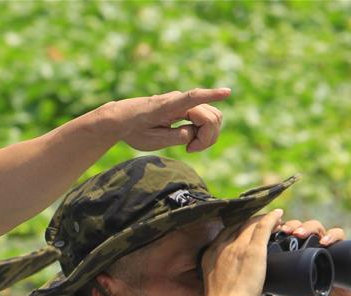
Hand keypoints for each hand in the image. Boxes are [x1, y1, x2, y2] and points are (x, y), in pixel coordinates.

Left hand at [104, 88, 229, 152]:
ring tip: (189, 147)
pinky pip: (205, 118)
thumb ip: (175, 137)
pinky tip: (190, 141)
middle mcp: (179, 100)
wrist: (122, 119)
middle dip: (208, 136)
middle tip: (190, 150)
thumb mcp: (152, 141)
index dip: (211, 95)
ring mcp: (184, 102)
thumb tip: (193, 134)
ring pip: (212, 117)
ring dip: (207, 134)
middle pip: (211, 116)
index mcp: (168, 106)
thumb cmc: (134, 130)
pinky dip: (203, 131)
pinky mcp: (186, 107)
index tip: (228, 92)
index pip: (193, 97)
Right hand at [201, 209, 283, 295]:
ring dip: (264, 220)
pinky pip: (263, 227)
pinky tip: (279, 215)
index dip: (239, 228)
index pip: (227, 232)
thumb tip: (234, 277)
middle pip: (239, 225)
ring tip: (276, 222)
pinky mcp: (253, 250)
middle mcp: (223, 245)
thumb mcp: (215, 283)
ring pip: (252, 224)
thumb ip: (223, 274)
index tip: (248, 230)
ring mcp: (238, 246)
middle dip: (252, 222)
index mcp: (211, 253)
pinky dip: (271, 218)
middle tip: (265, 224)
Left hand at [278, 219, 350, 295]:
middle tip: (287, 231)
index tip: (273, 233)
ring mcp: (328, 246)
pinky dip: (332, 235)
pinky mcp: (344, 249)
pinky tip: (325, 242)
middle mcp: (313, 247)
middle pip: (302, 228)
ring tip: (300, 234)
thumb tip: (277, 287)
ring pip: (318, 228)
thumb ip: (291, 291)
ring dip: (309, 227)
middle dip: (293, 226)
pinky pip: (340, 236)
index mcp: (299, 254)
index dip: (282, 231)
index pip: (289, 236)